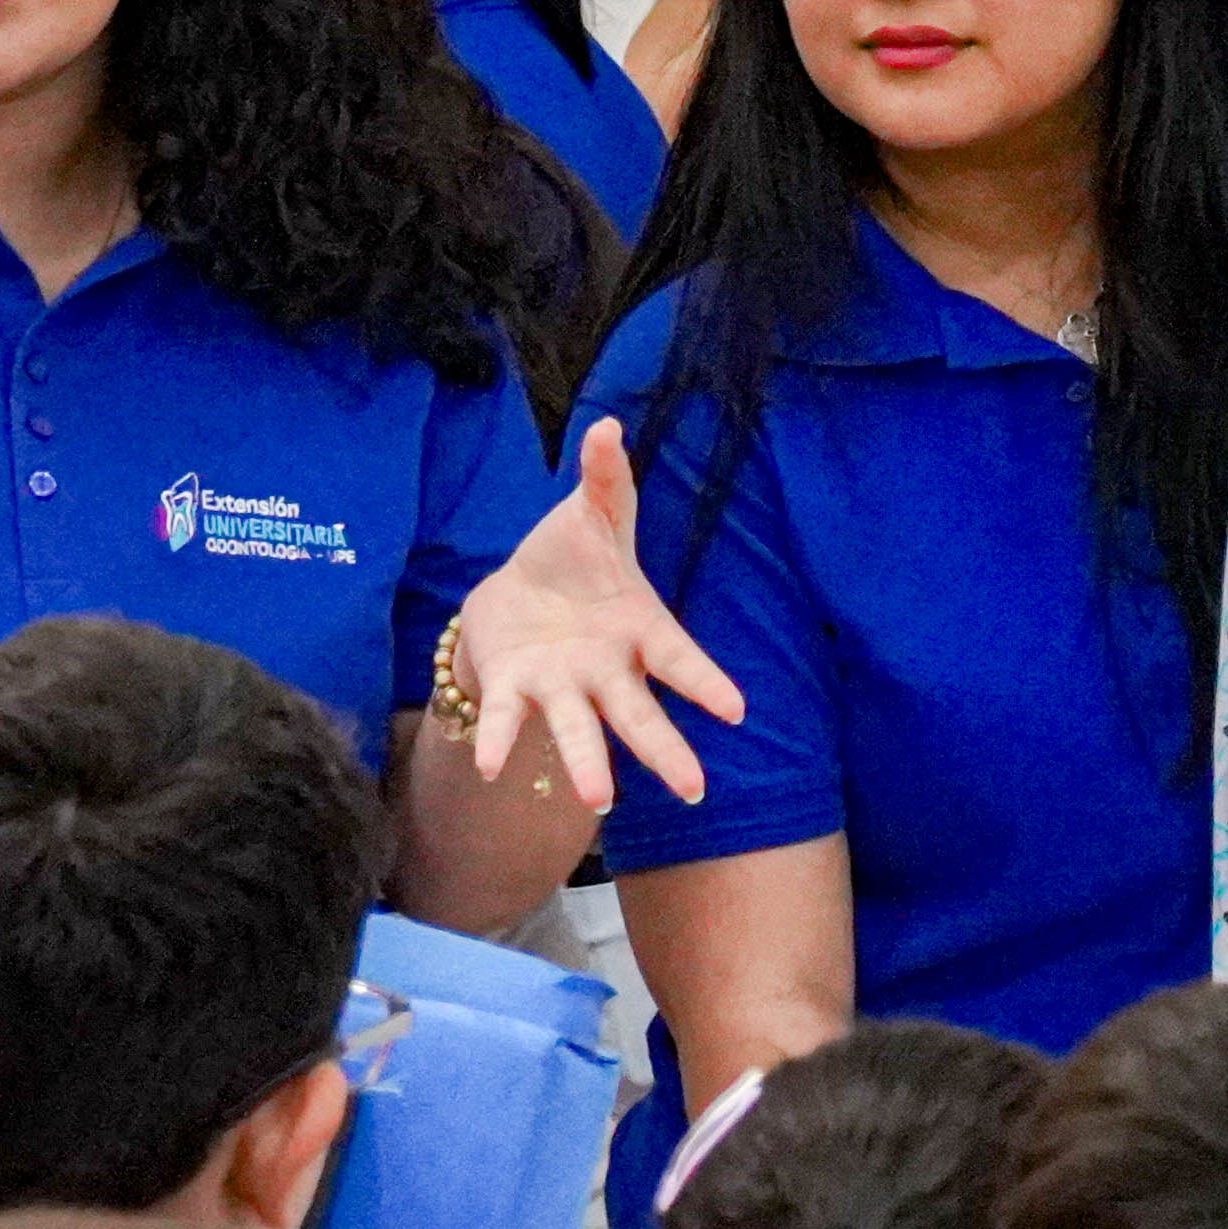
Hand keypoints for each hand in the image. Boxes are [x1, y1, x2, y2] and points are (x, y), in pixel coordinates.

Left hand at [457, 416, 747, 809]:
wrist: (516, 595)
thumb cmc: (572, 560)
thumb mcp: (592, 515)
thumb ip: (605, 479)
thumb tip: (607, 426)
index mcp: (637, 631)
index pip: (678, 659)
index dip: (705, 683)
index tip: (735, 710)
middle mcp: (606, 671)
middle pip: (640, 714)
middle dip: (665, 750)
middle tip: (695, 788)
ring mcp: (563, 687)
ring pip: (581, 730)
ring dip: (590, 766)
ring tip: (599, 802)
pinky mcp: (516, 689)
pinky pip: (510, 719)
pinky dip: (500, 742)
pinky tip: (492, 768)